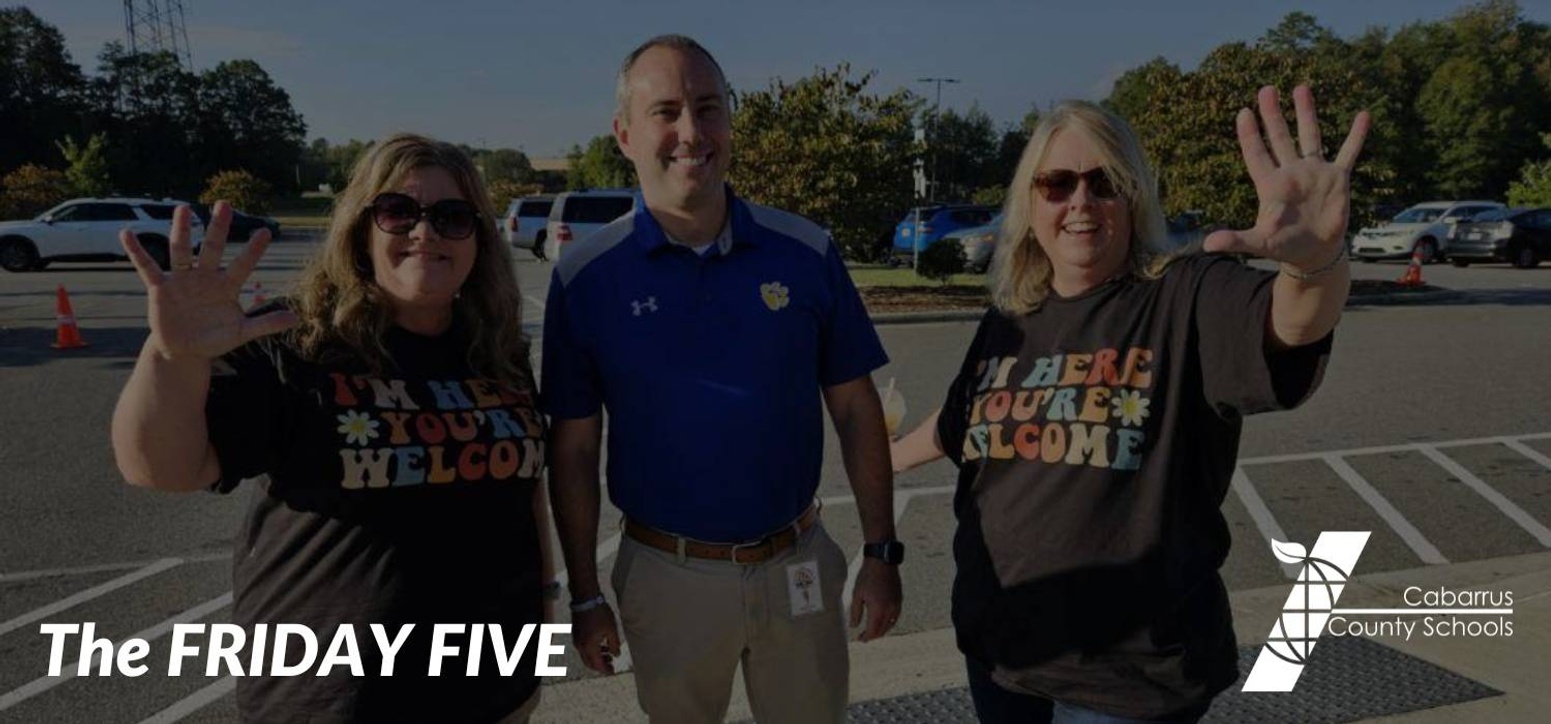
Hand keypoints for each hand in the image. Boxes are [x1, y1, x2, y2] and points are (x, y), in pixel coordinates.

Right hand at [119, 201, 296, 361]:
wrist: (185, 350)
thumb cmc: (215, 338)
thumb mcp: (241, 333)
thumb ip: (265, 323)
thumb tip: (295, 318)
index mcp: (227, 286)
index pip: (243, 265)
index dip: (253, 250)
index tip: (266, 231)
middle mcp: (205, 277)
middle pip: (213, 248)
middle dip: (218, 228)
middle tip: (225, 204)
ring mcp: (182, 280)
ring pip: (182, 251)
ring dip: (182, 231)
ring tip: (183, 209)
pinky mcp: (160, 288)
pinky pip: (147, 266)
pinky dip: (136, 251)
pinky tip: (126, 232)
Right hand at [571, 604, 620, 674]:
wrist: (586, 598)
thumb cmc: (600, 613)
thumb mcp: (612, 629)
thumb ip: (614, 645)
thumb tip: (616, 655)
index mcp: (589, 647)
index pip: (597, 664)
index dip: (605, 670)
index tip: (613, 672)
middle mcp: (580, 646)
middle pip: (590, 663)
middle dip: (600, 666)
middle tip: (611, 665)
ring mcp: (577, 640)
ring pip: (586, 655)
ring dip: (597, 657)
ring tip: (609, 654)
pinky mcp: (576, 634)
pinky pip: (583, 648)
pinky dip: (592, 650)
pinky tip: (601, 645)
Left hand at [849, 558, 901, 641]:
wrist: (882, 561)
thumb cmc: (868, 575)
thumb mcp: (857, 594)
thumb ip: (855, 612)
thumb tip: (853, 625)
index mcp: (878, 609)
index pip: (873, 631)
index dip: (866, 637)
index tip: (860, 639)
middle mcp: (889, 609)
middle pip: (882, 630)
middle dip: (873, 635)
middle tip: (864, 636)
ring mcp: (896, 605)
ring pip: (890, 625)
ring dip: (881, 630)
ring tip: (872, 630)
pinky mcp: (899, 600)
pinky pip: (895, 617)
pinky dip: (888, 622)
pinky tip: (882, 621)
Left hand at [1204, 85, 1370, 270]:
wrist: (1314, 253)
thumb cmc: (1283, 247)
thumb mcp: (1259, 243)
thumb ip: (1236, 240)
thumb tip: (1208, 245)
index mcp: (1271, 185)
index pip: (1257, 154)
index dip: (1249, 135)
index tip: (1243, 112)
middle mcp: (1291, 173)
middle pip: (1280, 138)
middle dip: (1273, 115)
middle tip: (1266, 89)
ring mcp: (1314, 173)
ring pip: (1310, 136)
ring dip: (1306, 113)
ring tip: (1301, 87)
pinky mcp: (1338, 179)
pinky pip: (1348, 153)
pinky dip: (1356, 136)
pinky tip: (1363, 115)